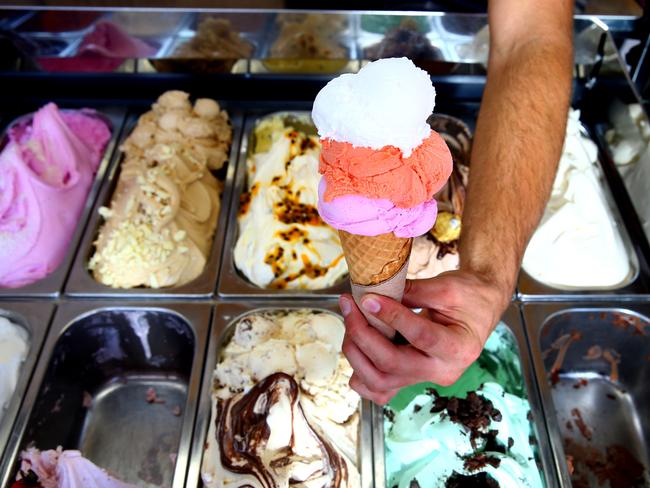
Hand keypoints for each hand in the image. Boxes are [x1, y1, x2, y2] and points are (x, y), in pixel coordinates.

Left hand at [339, 269, 511, 403]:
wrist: (478, 310)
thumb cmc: (467, 296)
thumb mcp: (447, 287)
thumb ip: (413, 292)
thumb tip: (376, 294)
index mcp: (458, 348)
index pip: (420, 336)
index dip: (391, 317)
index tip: (368, 298)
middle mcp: (442, 372)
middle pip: (392, 364)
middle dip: (362, 334)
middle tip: (349, 305)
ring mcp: (425, 380)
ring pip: (379, 381)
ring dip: (356, 352)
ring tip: (350, 320)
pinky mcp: (411, 380)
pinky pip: (379, 390)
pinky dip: (361, 374)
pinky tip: (356, 347)